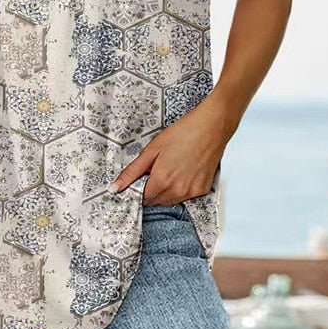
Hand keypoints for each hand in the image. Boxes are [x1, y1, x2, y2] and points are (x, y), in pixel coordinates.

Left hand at [110, 94, 237, 205]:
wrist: (212, 127)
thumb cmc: (183, 133)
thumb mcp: (152, 149)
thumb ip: (132, 171)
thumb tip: (115, 187)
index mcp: (162, 180)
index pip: (142, 198)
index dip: (138, 189)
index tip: (139, 180)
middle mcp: (178, 191)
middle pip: (156, 201)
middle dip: (151, 189)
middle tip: (155, 169)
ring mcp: (192, 192)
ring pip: (171, 200)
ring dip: (165, 190)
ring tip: (170, 167)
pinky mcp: (203, 190)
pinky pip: (186, 196)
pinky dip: (181, 188)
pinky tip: (183, 170)